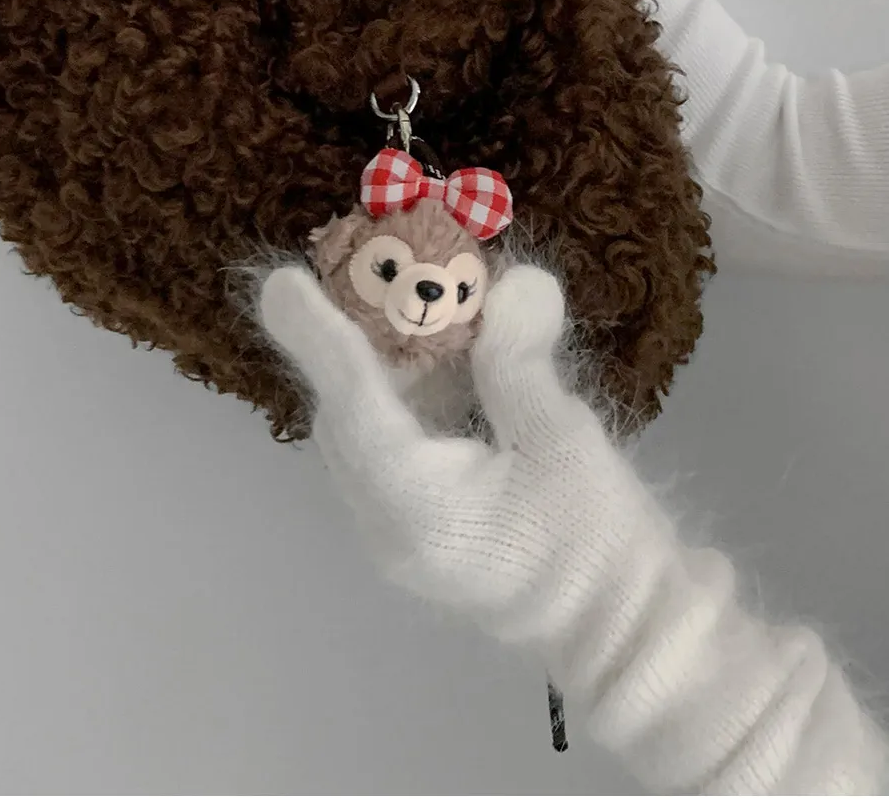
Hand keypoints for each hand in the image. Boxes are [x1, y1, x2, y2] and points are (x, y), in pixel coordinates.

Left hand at [259, 262, 645, 638]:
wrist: (622, 627)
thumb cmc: (596, 541)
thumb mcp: (561, 439)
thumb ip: (520, 359)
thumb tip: (513, 281)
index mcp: (414, 504)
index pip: (352, 403)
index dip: (319, 336)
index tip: (282, 282)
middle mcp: (386, 522)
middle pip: (348, 416)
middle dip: (360, 342)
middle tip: (384, 278)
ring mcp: (399, 533)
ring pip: (368, 432)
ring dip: (391, 369)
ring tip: (425, 311)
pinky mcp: (421, 530)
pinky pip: (394, 451)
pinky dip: (413, 400)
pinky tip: (453, 363)